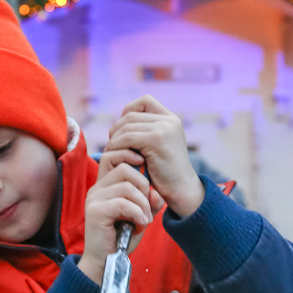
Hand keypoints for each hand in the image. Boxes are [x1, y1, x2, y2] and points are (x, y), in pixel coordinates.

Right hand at [77, 152, 155, 284]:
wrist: (105, 262)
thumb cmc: (121, 239)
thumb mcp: (139, 216)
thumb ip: (148, 202)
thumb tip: (158, 194)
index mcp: (104, 185)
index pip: (112, 155)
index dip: (130, 155)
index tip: (145, 168)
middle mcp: (97, 189)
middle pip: (124, 167)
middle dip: (144, 184)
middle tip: (149, 205)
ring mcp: (94, 199)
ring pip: (126, 185)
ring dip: (143, 203)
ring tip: (146, 219)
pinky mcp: (95, 211)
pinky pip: (123, 203)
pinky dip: (137, 212)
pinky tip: (141, 223)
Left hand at [105, 95, 204, 217]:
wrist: (181, 190)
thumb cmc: (166, 174)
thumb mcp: (158, 147)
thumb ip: (146, 132)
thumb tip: (120, 121)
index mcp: (171, 119)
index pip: (145, 101)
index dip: (128, 111)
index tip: (121, 130)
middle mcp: (169, 120)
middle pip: (131, 114)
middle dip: (117, 129)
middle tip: (111, 145)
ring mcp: (164, 128)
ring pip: (126, 126)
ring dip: (114, 140)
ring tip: (111, 152)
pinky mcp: (156, 139)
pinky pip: (127, 137)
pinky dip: (117, 147)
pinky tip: (116, 158)